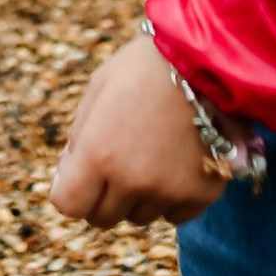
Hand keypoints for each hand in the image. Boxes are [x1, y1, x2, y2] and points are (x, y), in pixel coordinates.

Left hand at [49, 31, 226, 229]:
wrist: (206, 59)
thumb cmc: (145, 67)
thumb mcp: (98, 90)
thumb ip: (80, 136)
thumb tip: (69, 173)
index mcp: (98, 153)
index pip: (69, 204)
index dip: (70, 190)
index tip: (79, 174)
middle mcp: (132, 180)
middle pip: (102, 217)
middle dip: (101, 195)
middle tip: (116, 163)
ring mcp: (168, 191)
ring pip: (139, 216)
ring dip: (137, 196)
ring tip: (150, 155)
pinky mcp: (201, 194)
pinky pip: (174, 215)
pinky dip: (170, 198)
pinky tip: (175, 164)